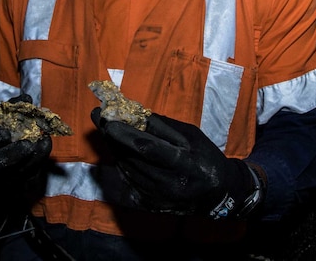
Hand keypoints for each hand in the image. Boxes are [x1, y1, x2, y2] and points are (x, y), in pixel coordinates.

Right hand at [0, 94, 51, 178]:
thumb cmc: (0, 128)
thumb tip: (27, 99)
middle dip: (14, 153)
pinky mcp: (14, 183)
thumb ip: (13, 106)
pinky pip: (26, 178)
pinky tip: (45, 147)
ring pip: (13, 174)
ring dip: (31, 158)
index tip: (8, 133)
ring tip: (43, 142)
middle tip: (29, 142)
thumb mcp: (1, 115)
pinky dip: (38, 163)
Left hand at [92, 108, 263, 218]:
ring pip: (126, 168)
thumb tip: (133, 112)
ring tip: (108, 128)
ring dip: (114, 147)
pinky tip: (119, 149)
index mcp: (183, 164)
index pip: (147, 148)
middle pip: (131, 158)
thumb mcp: (191, 135)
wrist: (217, 193)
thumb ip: (162, 126)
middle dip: (112, 136)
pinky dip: (121, 161)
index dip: (124, 134)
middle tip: (99, 116)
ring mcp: (157, 197)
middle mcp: (168, 184)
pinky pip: (127, 180)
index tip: (106, 118)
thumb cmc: (205, 157)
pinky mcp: (149, 204)